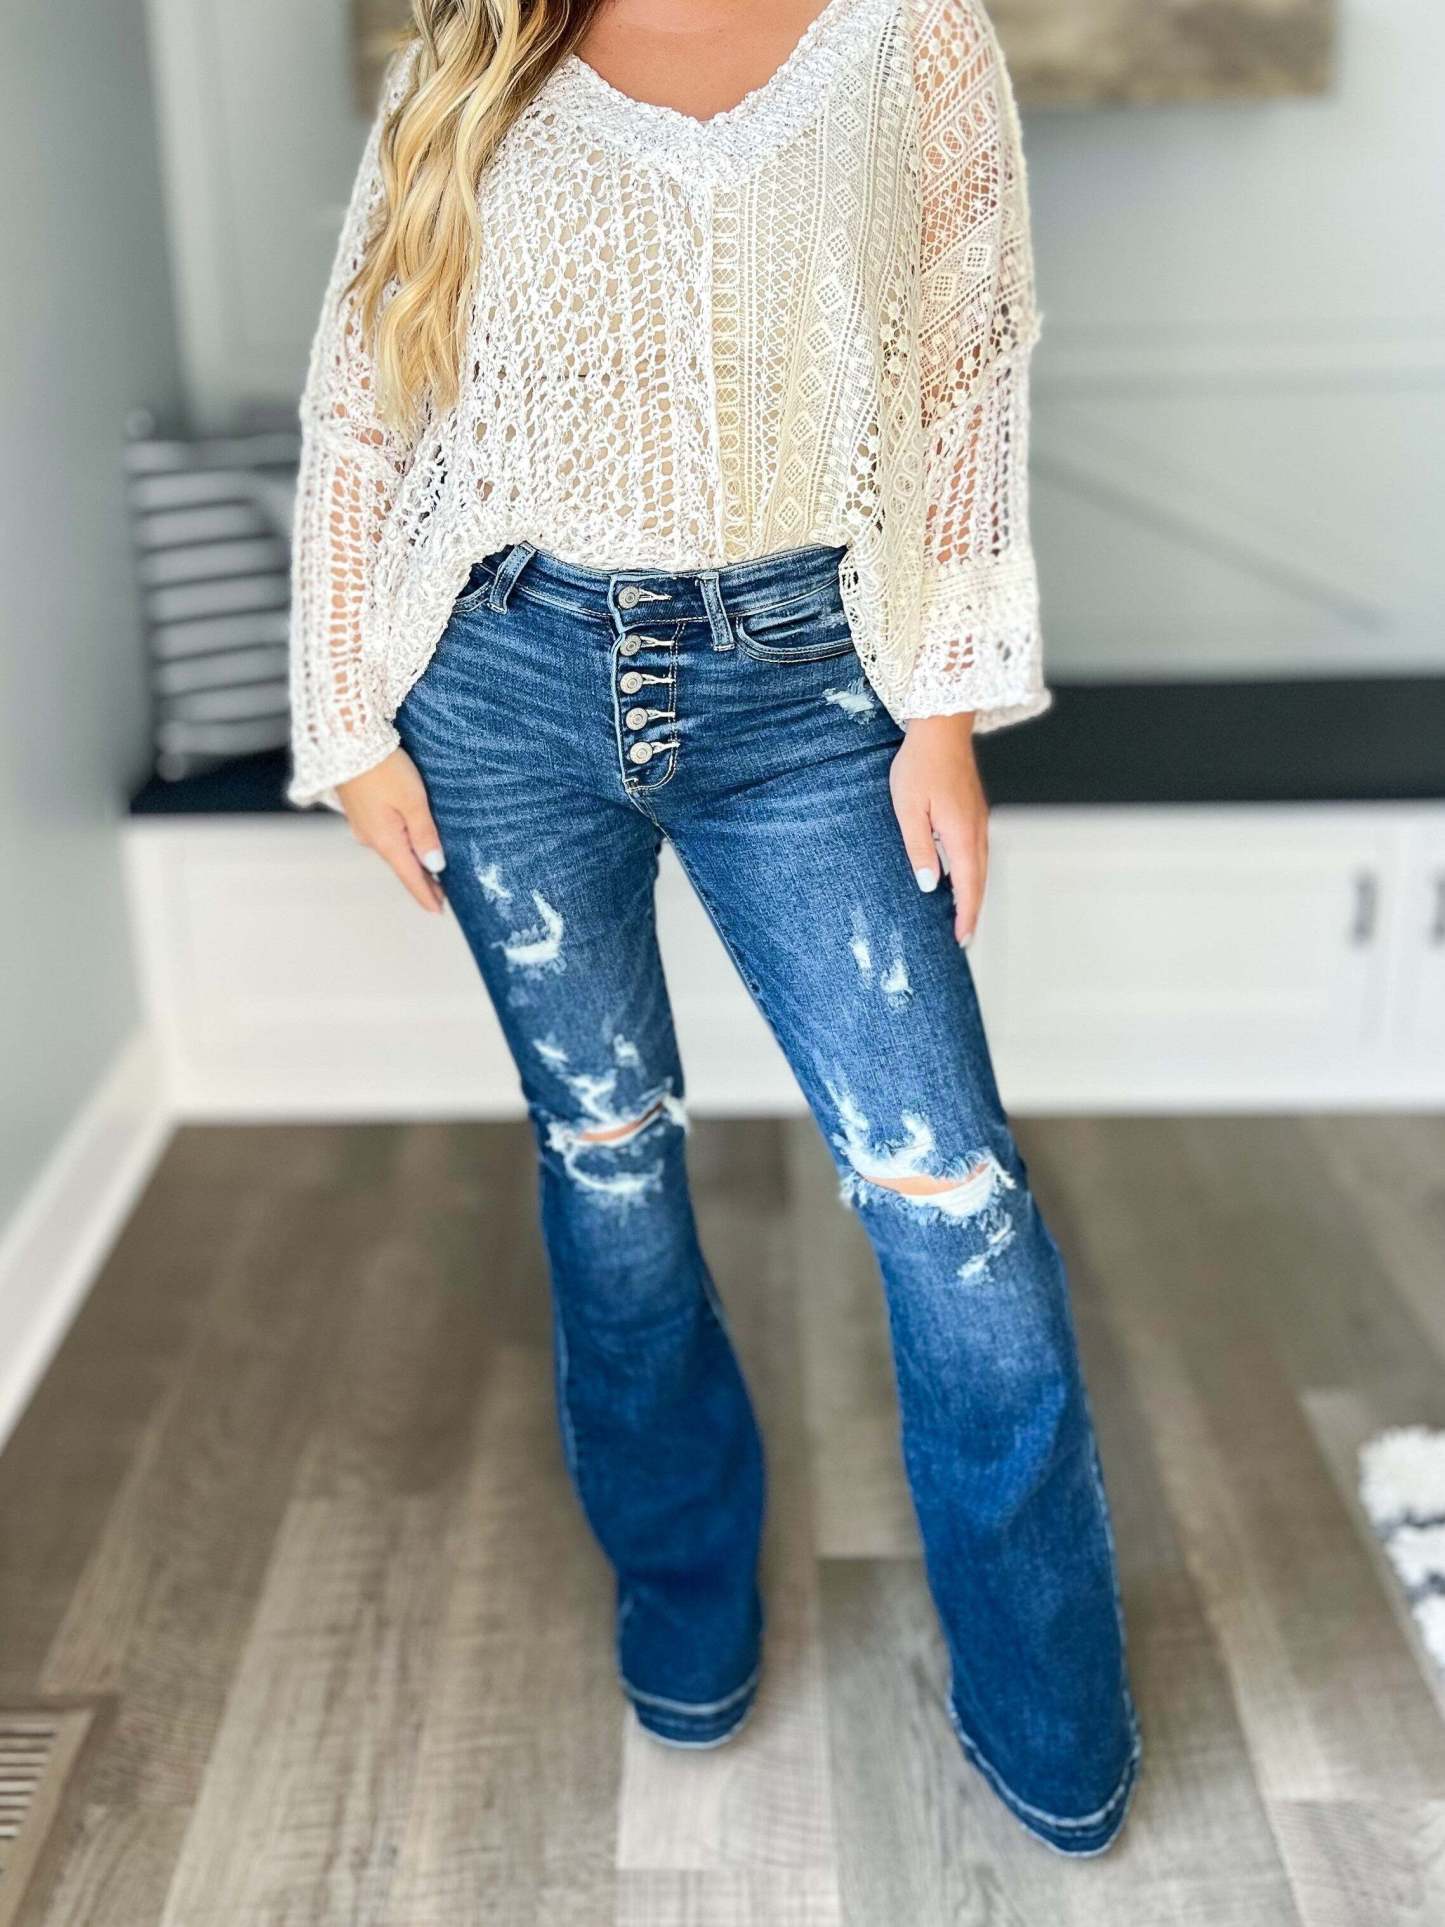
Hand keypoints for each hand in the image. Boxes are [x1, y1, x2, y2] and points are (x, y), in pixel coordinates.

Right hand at [337, 748, 446, 912]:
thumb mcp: (413, 800)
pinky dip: (400, 843)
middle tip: (441, 896)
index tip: (439, 911)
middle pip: (402, 865)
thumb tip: (435, 866)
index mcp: (385, 840)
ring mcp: (362, 824)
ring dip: (411, 861)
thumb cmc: (383, 767)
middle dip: (421, 880)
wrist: (346, 739)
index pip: (411, 877)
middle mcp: (371, 838)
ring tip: (430, 871)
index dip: (426, 895)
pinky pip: (384, 834)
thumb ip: (425, 834)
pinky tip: (408, 841)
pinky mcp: (359, 810)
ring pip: (392, 849)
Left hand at [889, 714, 986, 944]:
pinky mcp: (974, 809)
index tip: (961, 940)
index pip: (968, 887)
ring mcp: (979, 819)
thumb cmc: (919, 766)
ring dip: (973, 892)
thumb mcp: (908, 810)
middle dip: (972, 911)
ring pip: (980, 866)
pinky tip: (961, 874)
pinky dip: (972, 871)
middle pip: (979, 881)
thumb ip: (918, 849)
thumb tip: (929, 886)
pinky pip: (977, 850)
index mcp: (961, 835)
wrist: (942, 726)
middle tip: (963, 937)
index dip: (965, 916)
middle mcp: (977, 831)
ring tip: (962, 913)